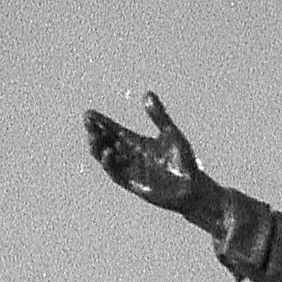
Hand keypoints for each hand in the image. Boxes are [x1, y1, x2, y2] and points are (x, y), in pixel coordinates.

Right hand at [84, 91, 211, 219]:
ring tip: (93, 135)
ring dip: (98, 147)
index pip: (115, 131)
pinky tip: (107, 151)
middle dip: (96, 132)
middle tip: (88, 121)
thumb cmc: (184, 161)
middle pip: (107, 142)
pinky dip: (109, 163)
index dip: (101, 122)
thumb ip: (159, 116)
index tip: (89, 114)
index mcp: (138, 143)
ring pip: (106, 158)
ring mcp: (131, 170)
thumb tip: (148, 93)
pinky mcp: (132, 183)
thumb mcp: (171, 134)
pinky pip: (116, 173)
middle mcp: (131, 156)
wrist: (193, 187)